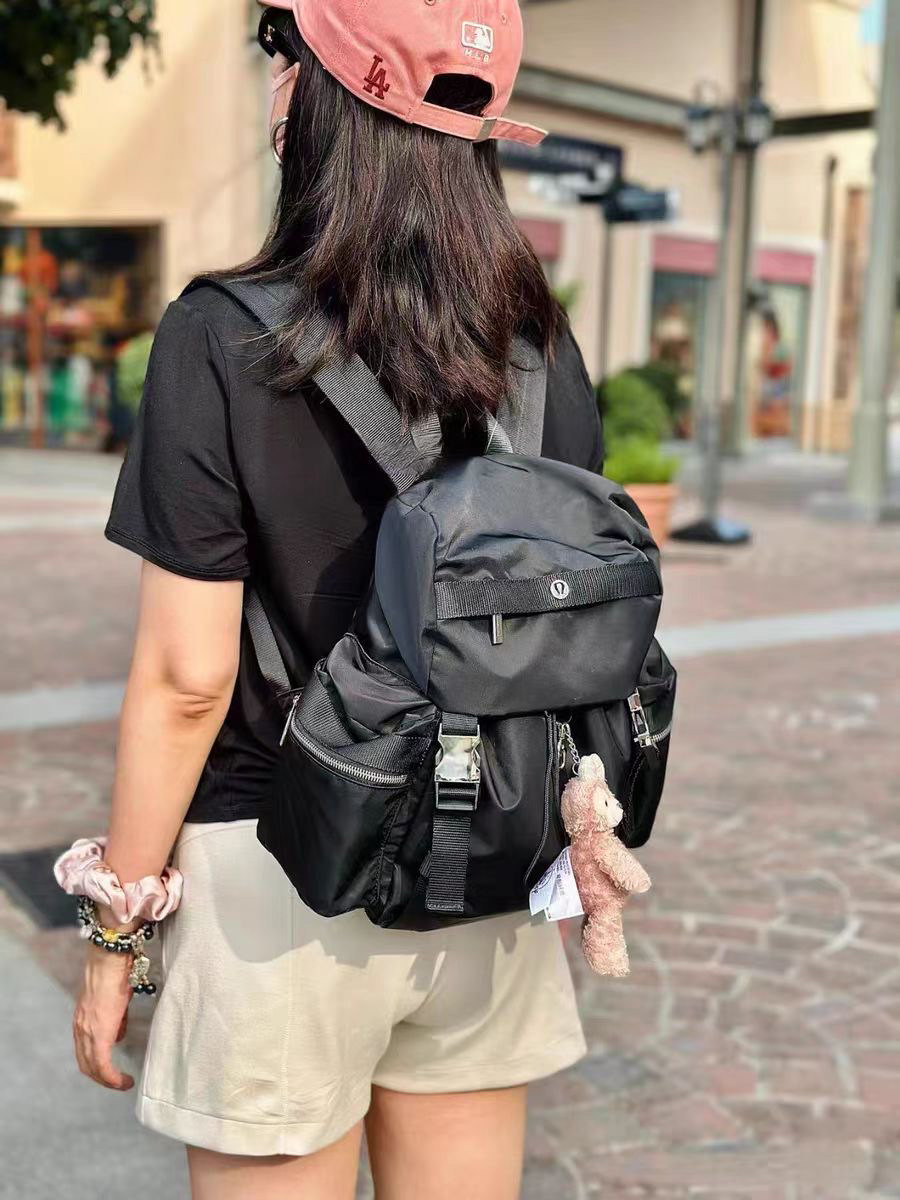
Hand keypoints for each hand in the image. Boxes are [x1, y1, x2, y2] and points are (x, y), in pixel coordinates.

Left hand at [73, 943, 134, 1089]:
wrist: (110, 960)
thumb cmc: (115, 973)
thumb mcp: (114, 1001)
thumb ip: (114, 1020)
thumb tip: (117, 1036)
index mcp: (82, 1021)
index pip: (84, 1052)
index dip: (96, 1067)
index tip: (111, 1073)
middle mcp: (80, 1030)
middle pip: (86, 1065)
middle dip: (101, 1078)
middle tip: (117, 1083)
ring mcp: (87, 1032)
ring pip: (92, 1067)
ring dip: (107, 1080)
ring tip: (122, 1083)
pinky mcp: (99, 1033)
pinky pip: (103, 1064)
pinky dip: (112, 1077)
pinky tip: (123, 1081)